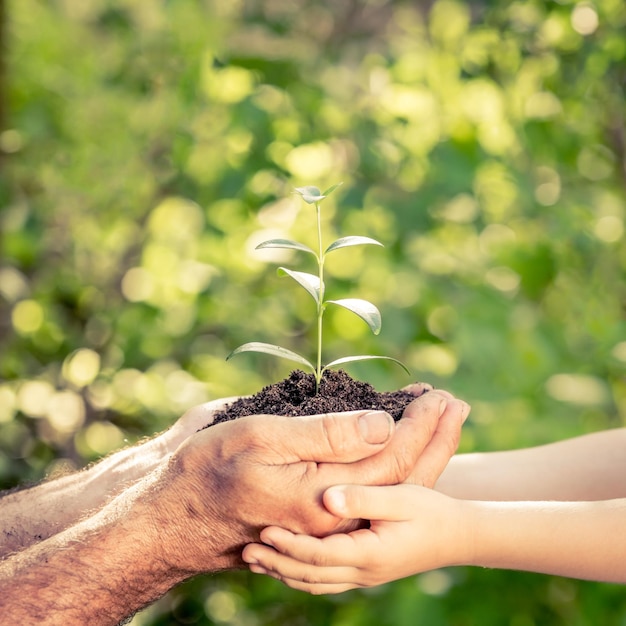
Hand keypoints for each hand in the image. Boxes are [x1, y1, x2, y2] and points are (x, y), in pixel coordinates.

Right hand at [144, 390, 458, 573]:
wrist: (173, 514)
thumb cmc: (209, 470)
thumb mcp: (263, 440)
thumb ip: (326, 436)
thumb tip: (384, 426)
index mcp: (325, 498)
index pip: (393, 461)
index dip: (421, 426)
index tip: (440, 395)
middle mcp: (334, 516)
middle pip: (402, 478)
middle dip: (433, 438)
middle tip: (455, 403)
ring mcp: (325, 517)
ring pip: (388, 487)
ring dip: (420, 451)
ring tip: (439, 420)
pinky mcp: (314, 510)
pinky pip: (368, 489)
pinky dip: (392, 463)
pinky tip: (398, 445)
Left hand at [242, 483, 469, 593]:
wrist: (457, 535)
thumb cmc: (431, 512)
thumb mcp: (400, 498)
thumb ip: (363, 498)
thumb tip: (327, 500)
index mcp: (369, 555)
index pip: (318, 556)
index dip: (289, 546)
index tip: (263, 532)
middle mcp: (363, 572)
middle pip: (310, 575)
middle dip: (277, 563)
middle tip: (246, 550)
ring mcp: (364, 575)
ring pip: (315, 581)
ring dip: (285, 570)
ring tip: (257, 559)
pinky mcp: (365, 570)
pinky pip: (326, 579)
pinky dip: (302, 572)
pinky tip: (288, 561)